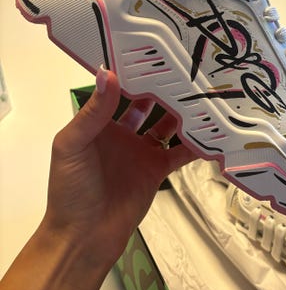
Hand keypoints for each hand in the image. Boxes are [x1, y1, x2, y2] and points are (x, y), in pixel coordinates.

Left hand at [43, 66, 195, 269]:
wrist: (85, 236)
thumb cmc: (70, 190)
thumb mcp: (73, 146)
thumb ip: (93, 112)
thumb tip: (107, 74)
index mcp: (98, 123)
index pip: (117, 91)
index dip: (132, 74)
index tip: (151, 53)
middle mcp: (121, 133)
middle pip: (147, 104)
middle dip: (162, 89)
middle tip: (184, 68)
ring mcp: (141, 152)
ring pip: (166, 126)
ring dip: (181, 112)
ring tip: (201, 93)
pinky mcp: (157, 171)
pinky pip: (179, 153)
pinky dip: (195, 144)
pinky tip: (210, 132)